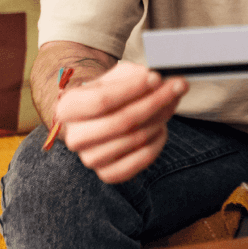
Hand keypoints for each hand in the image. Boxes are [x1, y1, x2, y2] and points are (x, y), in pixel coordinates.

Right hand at [55, 61, 188, 183]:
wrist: (100, 115)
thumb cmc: (110, 91)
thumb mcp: (116, 75)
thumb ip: (134, 75)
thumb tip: (156, 81)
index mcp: (68, 108)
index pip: (102, 100)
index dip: (133, 89)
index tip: (157, 77)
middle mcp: (75, 137)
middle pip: (121, 121)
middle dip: (155, 102)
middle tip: (179, 86)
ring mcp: (90, 158)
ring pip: (135, 139)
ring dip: (160, 118)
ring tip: (171, 101)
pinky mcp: (108, 174)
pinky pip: (141, 159)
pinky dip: (158, 141)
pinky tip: (162, 126)